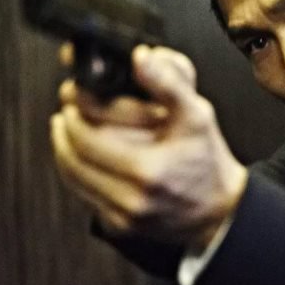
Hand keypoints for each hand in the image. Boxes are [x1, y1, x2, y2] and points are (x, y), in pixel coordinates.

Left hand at [50, 45, 247, 248]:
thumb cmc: (207, 159)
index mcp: (148, 170)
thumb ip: (170, 81)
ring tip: (67, 128)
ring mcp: (124, 216)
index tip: (74, 93)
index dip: (76, 110)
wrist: (219, 209)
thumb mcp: (197, 113)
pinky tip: (85, 155)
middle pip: (74, 156)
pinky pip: (85, 195)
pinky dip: (79, 171)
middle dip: (66, 128)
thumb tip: (141, 57)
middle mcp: (133, 197)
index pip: (88, 137)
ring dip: (66, 149)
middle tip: (67, 108)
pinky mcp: (119, 227)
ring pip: (74, 177)